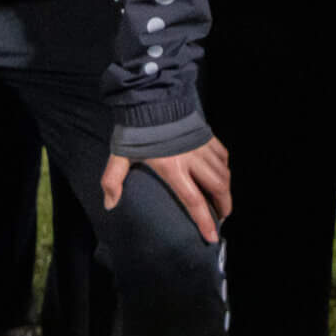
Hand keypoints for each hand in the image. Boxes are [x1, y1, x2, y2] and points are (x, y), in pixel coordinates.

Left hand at [101, 137, 232, 242]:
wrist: (151, 99)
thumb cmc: (136, 130)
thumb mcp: (120, 156)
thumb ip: (113, 181)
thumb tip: (109, 205)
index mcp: (173, 168)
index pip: (194, 201)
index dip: (204, 221)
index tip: (212, 236)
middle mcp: (192, 159)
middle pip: (217, 188)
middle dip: (223, 207)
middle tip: (221, 218)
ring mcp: (201, 146)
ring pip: (223, 173)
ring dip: (226, 190)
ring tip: (223, 201)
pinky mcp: (206, 135)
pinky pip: (222, 155)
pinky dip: (224, 167)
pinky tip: (221, 174)